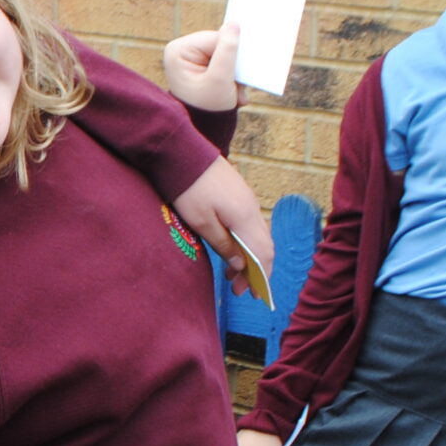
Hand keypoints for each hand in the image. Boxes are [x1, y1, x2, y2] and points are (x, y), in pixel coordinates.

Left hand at [165, 24, 242, 112]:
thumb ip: (227, 50)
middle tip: (236, 86)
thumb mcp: (220, 79)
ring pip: (225, 53)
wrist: (202, 129)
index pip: (214, 38)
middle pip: (220, 44)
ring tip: (233, 92)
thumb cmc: (208, 107)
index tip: (237, 72)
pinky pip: (223, 61)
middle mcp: (181, 50)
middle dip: (232, 65)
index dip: (231, 52)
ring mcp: (190, 57)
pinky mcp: (200, 64)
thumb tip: (233, 24)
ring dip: (234, 73)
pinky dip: (231, 77)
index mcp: (178, 50)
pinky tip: (231, 92)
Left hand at [173, 157, 271, 294]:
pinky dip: (244, 242)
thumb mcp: (201, 222)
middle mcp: (252, 209)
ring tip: (231, 274)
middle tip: (239, 289)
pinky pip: (249, 225)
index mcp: (245, 217)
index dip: (261, 276)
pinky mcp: (239, 195)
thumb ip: (223, 244)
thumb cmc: (188, 189)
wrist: (181, 152)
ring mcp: (247, 200)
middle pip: (264, 245)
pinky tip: (230, 250)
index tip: (253, 294)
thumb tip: (240, 264)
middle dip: (255, 270)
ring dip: (248, 257)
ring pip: (257, 235)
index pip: (263, 253)